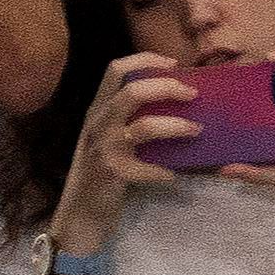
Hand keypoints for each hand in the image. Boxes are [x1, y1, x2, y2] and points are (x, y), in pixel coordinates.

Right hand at [50, 52, 193, 249]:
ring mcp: (103, 148)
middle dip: (167, 87)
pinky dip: (163, 172)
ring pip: (143, 126)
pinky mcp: (112, 174)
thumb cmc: (101, 174)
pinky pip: (146, 168)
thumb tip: (177, 108)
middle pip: (132, 89)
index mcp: (98, 110)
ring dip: (175, 126)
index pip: (116, 69)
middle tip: (192, 94)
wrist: (78, 215)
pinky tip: (172, 177)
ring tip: (196, 130)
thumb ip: (130, 121)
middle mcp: (97, 123)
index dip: (145, 59)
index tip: (174, 63)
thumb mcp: (109, 140)